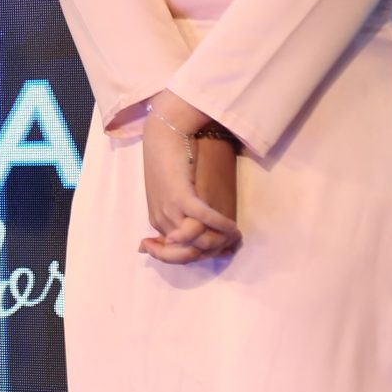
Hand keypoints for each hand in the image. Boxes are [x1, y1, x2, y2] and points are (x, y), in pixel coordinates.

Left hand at [138, 92, 241, 264]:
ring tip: (234, 234)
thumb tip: (205, 240)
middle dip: (213, 252)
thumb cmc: (171, 164)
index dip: (203, 256)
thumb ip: (183, 218)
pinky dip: (221, 225)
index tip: (221, 250)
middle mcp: (161, 220)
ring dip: (220, 240)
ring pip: (199, 240)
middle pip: (190, 254)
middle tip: (229, 242)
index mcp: (157, 222)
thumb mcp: (172, 196)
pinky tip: (233, 227)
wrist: (164, 135)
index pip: (179, 256)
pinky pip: (204, 219)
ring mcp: (169, 209)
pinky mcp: (180, 196)